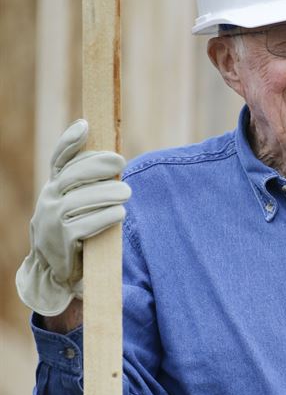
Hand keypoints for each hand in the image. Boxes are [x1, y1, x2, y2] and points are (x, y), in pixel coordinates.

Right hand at [15, 119, 129, 315]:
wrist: (54, 268)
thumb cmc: (72, 229)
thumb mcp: (73, 203)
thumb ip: (86, 184)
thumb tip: (113, 160)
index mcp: (53, 186)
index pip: (59, 159)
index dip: (70, 141)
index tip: (85, 126)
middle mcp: (49, 198)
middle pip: (74, 175)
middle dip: (98, 165)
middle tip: (121, 162)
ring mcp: (53, 219)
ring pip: (81, 200)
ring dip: (107, 194)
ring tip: (126, 194)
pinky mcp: (63, 239)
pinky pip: (86, 224)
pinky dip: (105, 217)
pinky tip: (119, 213)